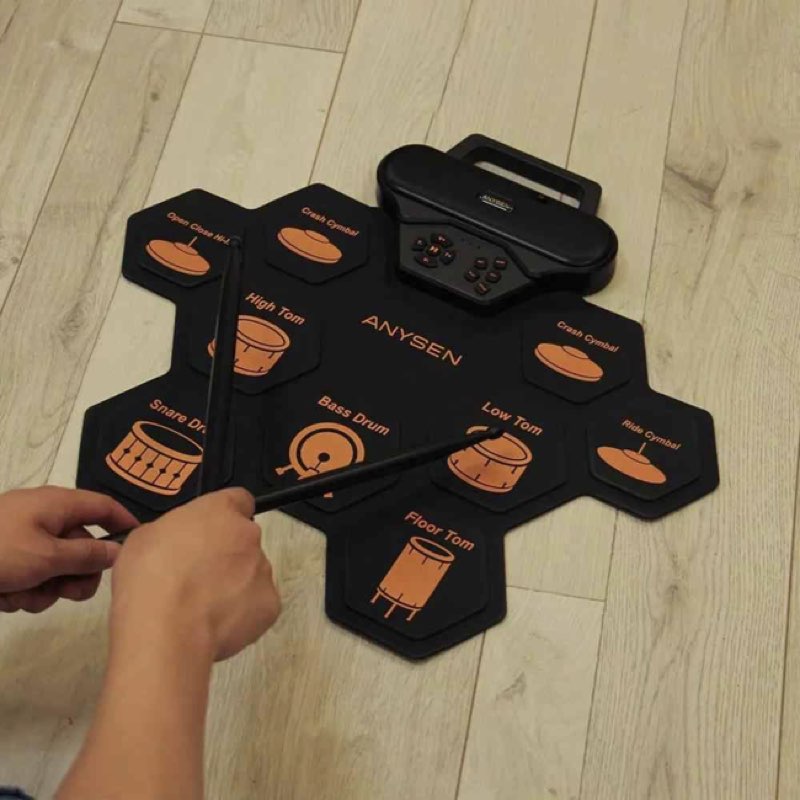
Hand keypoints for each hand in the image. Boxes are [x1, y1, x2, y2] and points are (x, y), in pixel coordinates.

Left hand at [0, 486, 137, 612]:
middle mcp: (46, 518)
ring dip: (45, 589)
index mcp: (58, 504)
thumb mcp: (47, 556)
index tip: (139, 550)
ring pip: (57, 568)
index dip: (125, 524)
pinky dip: (24, 590)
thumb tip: (119, 551)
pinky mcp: (8, 557)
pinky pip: (32, 576)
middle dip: (77, 576)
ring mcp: (24, 538)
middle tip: (68, 594)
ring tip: (22, 596)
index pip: (105, 507)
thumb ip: (87, 556)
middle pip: (82, 547)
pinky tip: (5, 597)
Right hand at [111, 488, 279, 661]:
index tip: (210, 533)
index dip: (224, 516)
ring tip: (201, 606)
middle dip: (227, 554)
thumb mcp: (144, 537)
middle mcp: (249, 535)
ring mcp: (263, 570)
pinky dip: (243, 613)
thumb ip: (172, 531)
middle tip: (198, 576)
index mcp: (220, 511)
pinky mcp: (270, 604)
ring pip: (252, 573)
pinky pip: (258, 604)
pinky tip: (215, 623)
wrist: (166, 630)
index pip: (238, 500)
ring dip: (235, 584)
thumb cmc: (150, 579)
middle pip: (244, 540)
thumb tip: (175, 542)